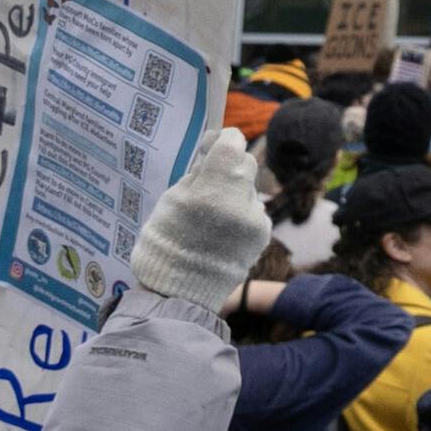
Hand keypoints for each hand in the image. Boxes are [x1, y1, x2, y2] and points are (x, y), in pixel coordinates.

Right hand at [126, 129, 272, 311]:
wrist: (180, 291)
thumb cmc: (166, 242)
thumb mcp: (171, 200)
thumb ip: (197, 174)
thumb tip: (214, 151)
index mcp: (212, 190)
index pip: (232, 144)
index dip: (221, 140)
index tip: (210, 145)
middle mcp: (240, 201)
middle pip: (244, 164)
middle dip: (227, 166)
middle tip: (207, 179)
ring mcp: (256, 218)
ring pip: (248, 188)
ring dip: (233, 192)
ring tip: (210, 214)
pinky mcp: (263, 233)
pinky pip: (253, 210)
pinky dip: (240, 212)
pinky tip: (221, 229)